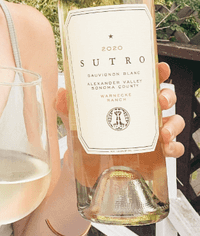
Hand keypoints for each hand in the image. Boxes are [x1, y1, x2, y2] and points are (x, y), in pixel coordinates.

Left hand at [55, 62, 184, 158]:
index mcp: (123, 96)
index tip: (160, 67)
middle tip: (160, 100)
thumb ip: (64, 105)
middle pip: (163, 97)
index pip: (144, 78)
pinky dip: (173, 147)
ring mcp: (147, 132)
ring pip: (172, 121)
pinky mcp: (150, 153)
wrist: (80, 168)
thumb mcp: (72, 117)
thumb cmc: (81, 135)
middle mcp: (139, 111)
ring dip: (172, 124)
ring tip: (162, 131)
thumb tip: (62, 93)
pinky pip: (171, 148)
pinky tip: (166, 148)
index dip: (156, 71)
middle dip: (167, 95)